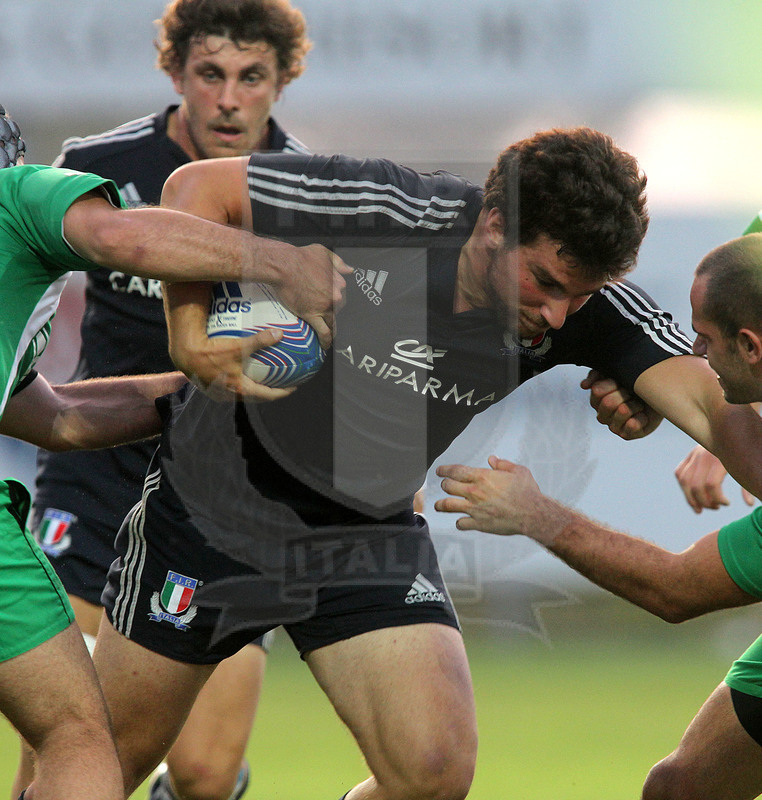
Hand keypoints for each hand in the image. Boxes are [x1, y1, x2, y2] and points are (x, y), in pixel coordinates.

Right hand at [179, 328, 295, 401]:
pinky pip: (229, 389)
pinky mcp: (209, 388)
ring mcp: (219, 394)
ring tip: (262, 381)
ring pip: (241, 395)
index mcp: (241, 389)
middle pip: (256, 398)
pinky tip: (240, 376)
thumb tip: (280, 333)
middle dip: (269, 393)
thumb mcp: (239, 345)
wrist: (186, 354)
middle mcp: (231, 395)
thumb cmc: (213, 351)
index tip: (293, 388)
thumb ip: (260, 340)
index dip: (282, 392)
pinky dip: (239, 385)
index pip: (268, 395)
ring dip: (253, 390)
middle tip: (280, 385)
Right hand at [274, 245, 351, 349]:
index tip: (333, 306)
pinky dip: (326, 340)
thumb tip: (350, 270)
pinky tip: (326, 346)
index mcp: (339, 282)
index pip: (342, 296)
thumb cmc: (301, 256)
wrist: (283, 265)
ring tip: (332, 338)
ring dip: (333, 330)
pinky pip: (323, 332)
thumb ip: (338, 262)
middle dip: (333, 315)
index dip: (336, 302)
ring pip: (333, 323)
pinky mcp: (312, 315)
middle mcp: (335, 296)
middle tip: (327, 319)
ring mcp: (324, 307)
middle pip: (338, 310)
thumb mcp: (323, 252)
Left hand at [434, 456, 568, 543]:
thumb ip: (503, 464)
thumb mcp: (518, 471)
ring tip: (438, 505)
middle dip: (444, 485)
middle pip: (448, 487)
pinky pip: (461, 523)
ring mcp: (474, 508)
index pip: (455, 471)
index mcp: (482, 477)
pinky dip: (459, 523)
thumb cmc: (527, 493)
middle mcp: (474, 492)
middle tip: (444, 486)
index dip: (445, 470)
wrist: (533, 513)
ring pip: (448, 505)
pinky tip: (460, 522)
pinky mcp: (478, 523)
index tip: (440, 471)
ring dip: (441, 505)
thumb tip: (492, 460)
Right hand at [581, 369, 662, 439]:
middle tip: (632, 393)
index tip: (621, 382)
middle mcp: (602, 414)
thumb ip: (597, 374)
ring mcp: (613, 426)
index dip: (612, 384)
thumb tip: (584, 386)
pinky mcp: (626, 435)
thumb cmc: (636, 384)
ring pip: (622, 411)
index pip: (597, 390)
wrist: (659, 397)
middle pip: (609, 402)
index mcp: (597, 399)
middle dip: (625, 394)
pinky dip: (641, 418)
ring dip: (635, 404)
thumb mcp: (616, 373)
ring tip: (639, 403)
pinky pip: (632, 425)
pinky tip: (643, 415)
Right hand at [674, 444, 755, 512]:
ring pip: (684, 481)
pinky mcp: (690, 454)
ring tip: (701, 508)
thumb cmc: (746, 451)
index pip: (711, 485)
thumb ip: (748, 485)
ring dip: (691, 498)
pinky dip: (684, 486)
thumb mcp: (748, 467)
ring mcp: (694, 454)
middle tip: (716, 507)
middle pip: (696, 486)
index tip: (727, 503)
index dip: (718, 499)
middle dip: (704, 502)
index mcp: (720, 457)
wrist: (734, 427)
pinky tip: (692, 495)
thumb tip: (749, 504)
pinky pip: (680, 473)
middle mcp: (703, 455)